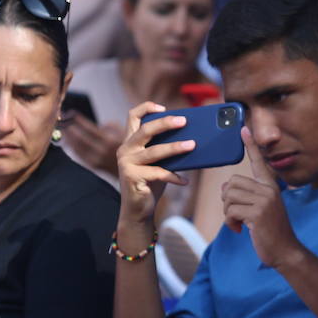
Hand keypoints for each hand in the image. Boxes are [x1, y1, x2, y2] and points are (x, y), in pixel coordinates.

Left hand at [62, 112, 126, 176]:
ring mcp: (97, 159)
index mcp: (110, 140)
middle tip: (61, 120)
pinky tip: (66, 142)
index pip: (90, 128)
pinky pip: (79, 156)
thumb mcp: (126, 133)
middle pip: (81, 138)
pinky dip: (71, 148)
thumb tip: (101, 125)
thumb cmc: (130, 149)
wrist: (133, 169)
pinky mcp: (94, 166)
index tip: (72, 113)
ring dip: (67, 138)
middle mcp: (102, 151)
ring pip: (77, 148)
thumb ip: (113, 126)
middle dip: (70, 128)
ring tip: (61, 129)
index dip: (79, 120)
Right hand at [115, 102, 194, 226]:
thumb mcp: (157, 161)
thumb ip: (164, 148)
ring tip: (192, 145)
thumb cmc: (151, 182)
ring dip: (175, 148)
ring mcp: (127, 164)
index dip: (146, 107)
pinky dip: (174, 177)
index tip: (163, 107)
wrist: (138, 209)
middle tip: (184, 121)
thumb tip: (191, 137)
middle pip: (145, 130)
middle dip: (165, 123)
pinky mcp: (132, 178)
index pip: (133, 116)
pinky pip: (158, 174)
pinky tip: (185, 181)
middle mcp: (125, 150)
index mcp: (130, 142)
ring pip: (154, 151)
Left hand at [221, 126, 301, 269]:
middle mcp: (269, 189)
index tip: (243, 129)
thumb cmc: (270, 232)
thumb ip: (247, 195)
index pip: (259, 162)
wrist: (285, 251)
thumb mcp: (261, 209)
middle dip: (227, 201)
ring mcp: (264, 200)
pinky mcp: (258, 213)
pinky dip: (230, 223)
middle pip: (231, 183)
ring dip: (228, 213)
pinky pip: (231, 211)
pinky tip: (240, 230)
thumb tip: (225, 187)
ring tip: (239, 223)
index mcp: (271, 186)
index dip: (251, 146)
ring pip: (229, 197)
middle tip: (236, 214)